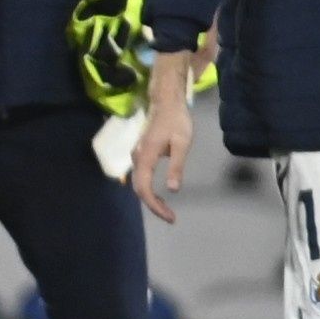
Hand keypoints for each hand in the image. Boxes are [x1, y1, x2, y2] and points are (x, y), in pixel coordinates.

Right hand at [124, 82, 194, 223]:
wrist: (166, 101)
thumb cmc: (176, 121)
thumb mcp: (182, 144)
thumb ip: (176, 166)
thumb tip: (172, 190)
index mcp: (146, 156)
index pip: (144, 188)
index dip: (155, 206)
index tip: (170, 217)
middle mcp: (137, 157)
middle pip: (139, 189)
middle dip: (153, 206)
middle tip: (171, 217)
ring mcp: (137, 155)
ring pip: (139, 183)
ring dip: (151, 199)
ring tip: (167, 209)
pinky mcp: (141, 154)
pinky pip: (141, 177)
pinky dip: (150, 190)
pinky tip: (161, 194)